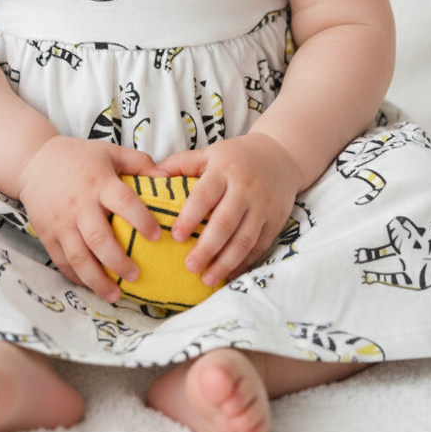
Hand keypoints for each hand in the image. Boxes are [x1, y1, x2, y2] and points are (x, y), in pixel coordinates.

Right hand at [17, 136, 163, 302]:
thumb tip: (166, 177)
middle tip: (136, 275)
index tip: (157, 236)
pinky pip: (63, 262)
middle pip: (100, 239)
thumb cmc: (77, 157)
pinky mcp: (48, 235)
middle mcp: (80, 205)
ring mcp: (62, 223)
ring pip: (79, 258)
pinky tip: (93, 287)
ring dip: (98, 280)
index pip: (123, 202)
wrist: (33, 162)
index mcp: (99, 183)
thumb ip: (138, 162)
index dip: (141, 220)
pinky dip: (78, 278)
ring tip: (116, 294)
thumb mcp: (109, 151)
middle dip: (119, 262)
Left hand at [157, 134, 301, 286]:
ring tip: (206, 278)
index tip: (176, 236)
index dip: (190, 217)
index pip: (205, 195)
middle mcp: (245, 189)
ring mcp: (263, 206)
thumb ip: (180, 164)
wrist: (280, 156)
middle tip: (189, 266)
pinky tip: (228, 274)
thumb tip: (151, 176)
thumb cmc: (235, 158)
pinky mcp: (276, 221)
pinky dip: (244, 263)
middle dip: (207, 248)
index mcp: (224, 170)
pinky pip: (259, 247)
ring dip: (225, 262)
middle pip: (225, 223)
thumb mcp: (209, 153)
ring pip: (244, 239)